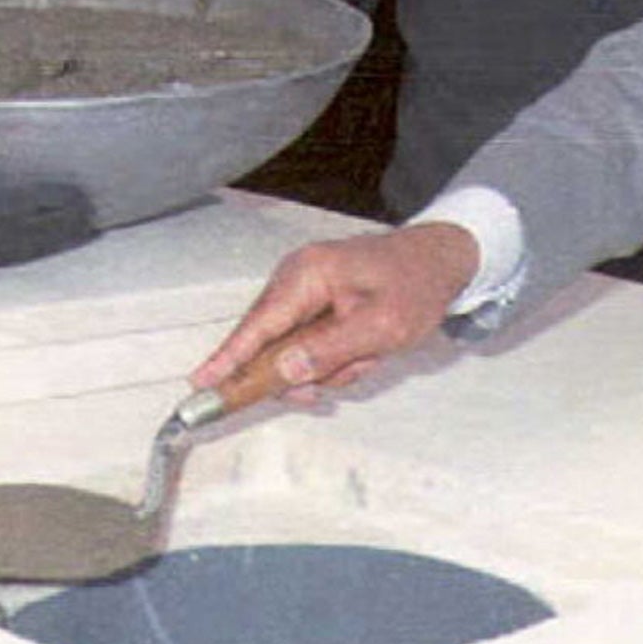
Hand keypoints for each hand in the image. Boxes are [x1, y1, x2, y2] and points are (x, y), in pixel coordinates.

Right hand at [192, 222, 480, 399]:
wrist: (443, 259)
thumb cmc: (417, 285)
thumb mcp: (383, 326)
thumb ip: (332, 349)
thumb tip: (284, 371)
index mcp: (308, 275)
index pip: (259, 325)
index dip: (229, 359)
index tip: (199, 384)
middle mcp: (297, 277)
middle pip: (272, 343)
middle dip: (307, 370)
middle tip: (351, 370)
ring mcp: (304, 288)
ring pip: (294, 350)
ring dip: (330, 365)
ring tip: (370, 353)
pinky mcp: (315, 301)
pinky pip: (309, 343)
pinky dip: (335, 356)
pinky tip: (365, 350)